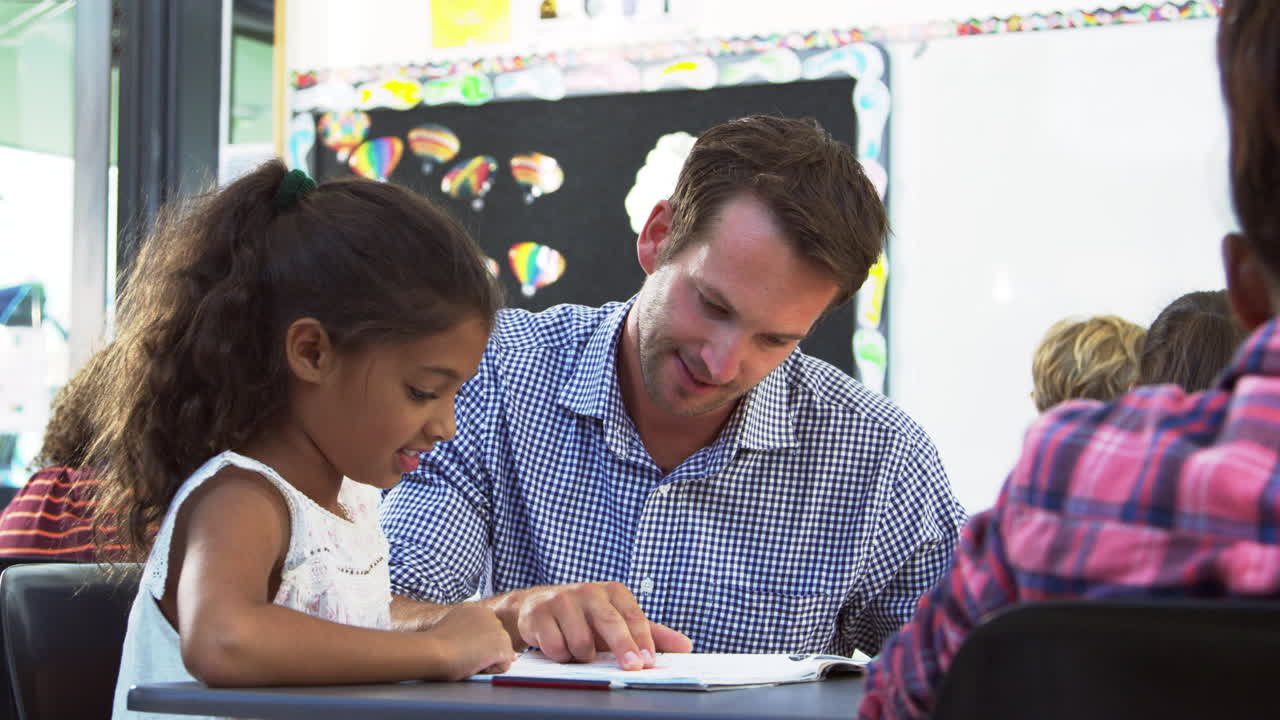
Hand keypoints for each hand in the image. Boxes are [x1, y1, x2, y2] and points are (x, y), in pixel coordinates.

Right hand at [422, 603, 515, 680]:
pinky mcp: (502, 645)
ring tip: (466, 658)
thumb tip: (499, 646)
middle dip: (484, 651)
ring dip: (486, 660)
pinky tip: (474, 663)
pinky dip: (490, 670)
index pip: (485, 633)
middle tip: (462, 653)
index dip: (474, 645)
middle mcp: (490, 615)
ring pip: (500, 653)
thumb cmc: (436, 645)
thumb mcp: (454, 631)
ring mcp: (498, 629)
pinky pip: (503, 665)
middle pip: (495, 642)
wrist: (433, 650)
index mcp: (475, 609)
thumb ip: (472, 633)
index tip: (458, 646)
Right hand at [495, 581, 692, 669]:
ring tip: (579, 651)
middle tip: (633, 667)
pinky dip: (560, 656)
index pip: (634, 616)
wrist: (535, 607)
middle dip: (623, 646)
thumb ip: (652, 634)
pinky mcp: (538, 614)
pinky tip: (559, 648)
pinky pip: (555, 647)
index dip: (643, 640)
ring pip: (580, 642)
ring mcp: (561, 600)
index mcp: (613, 592)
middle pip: (610, 622)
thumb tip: (685, 646)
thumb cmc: (587, 617)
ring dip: (582, 656)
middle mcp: (589, 591)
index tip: (649, 661)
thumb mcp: (618, 621)